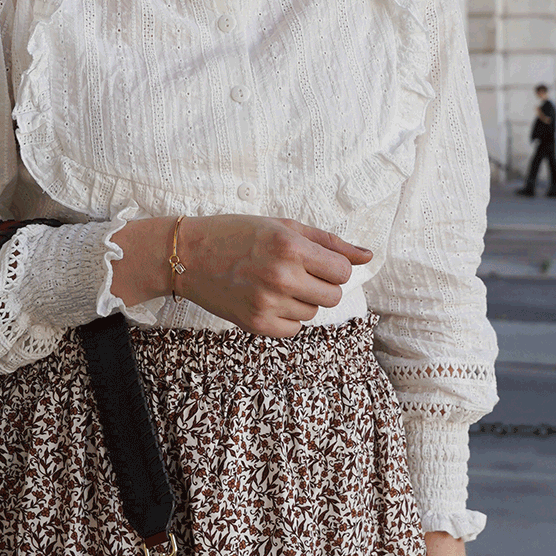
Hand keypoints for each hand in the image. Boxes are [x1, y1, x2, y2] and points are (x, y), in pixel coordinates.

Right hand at [110, 215, 371, 337]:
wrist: (187, 255)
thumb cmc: (236, 234)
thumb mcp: (283, 226)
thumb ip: (329, 241)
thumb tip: (368, 256)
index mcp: (290, 246)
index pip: (342, 271)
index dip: (333, 267)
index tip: (316, 262)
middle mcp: (281, 276)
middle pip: (333, 295)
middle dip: (320, 284)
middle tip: (294, 272)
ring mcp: (268, 303)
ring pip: (313, 312)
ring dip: (300, 300)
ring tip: (273, 283)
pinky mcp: (256, 324)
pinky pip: (293, 329)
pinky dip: (285, 317)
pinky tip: (265, 299)